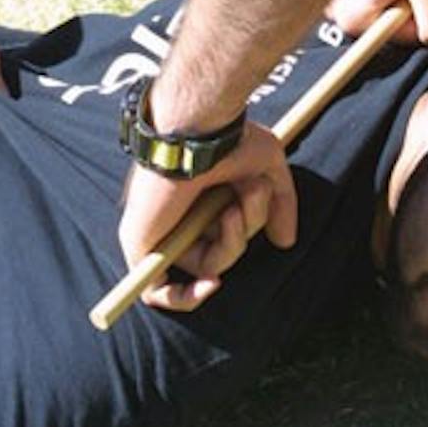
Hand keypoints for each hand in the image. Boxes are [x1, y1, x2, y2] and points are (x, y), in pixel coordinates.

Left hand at [118, 119, 297, 312]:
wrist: (197, 127)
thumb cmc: (230, 138)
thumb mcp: (269, 168)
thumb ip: (279, 205)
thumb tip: (285, 242)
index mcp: (202, 196)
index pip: (224, 231)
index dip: (247, 228)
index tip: (262, 197)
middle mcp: (180, 214)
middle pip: (221, 249)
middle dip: (247, 228)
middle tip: (250, 192)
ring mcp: (161, 231)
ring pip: (206, 267)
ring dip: (232, 245)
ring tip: (233, 210)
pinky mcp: (142, 247)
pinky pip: (158, 293)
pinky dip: (185, 298)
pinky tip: (212, 284)